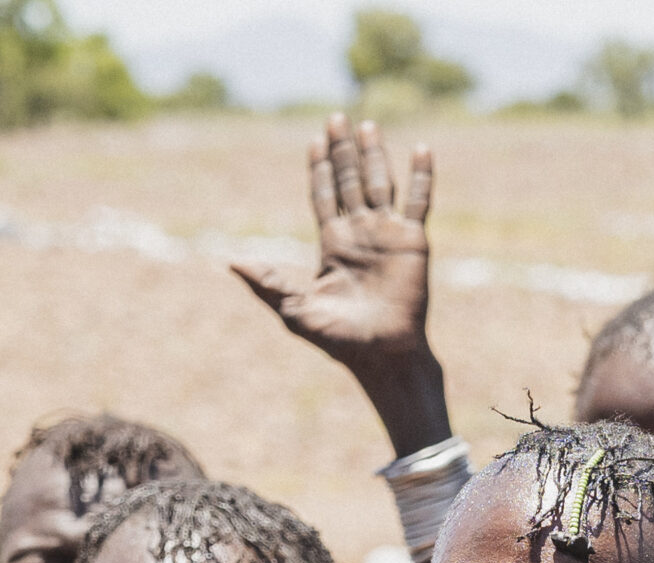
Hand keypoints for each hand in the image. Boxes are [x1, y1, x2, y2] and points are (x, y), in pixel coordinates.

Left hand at [232, 116, 435, 373]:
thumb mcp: (294, 309)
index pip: (323, 195)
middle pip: (348, 181)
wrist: (381, 355)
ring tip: (368, 124)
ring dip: (374, 154)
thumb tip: (231, 262)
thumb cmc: (338, 339)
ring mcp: (386, 234)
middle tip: (336, 117)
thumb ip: (268, 282)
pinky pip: (418, 202)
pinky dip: (422, 176)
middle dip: (342, 151)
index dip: (318, 168)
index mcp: (332, 244)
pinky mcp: (412, 241)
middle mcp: (359, 234)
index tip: (315, 140)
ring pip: (380, 183)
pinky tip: (421, 149)